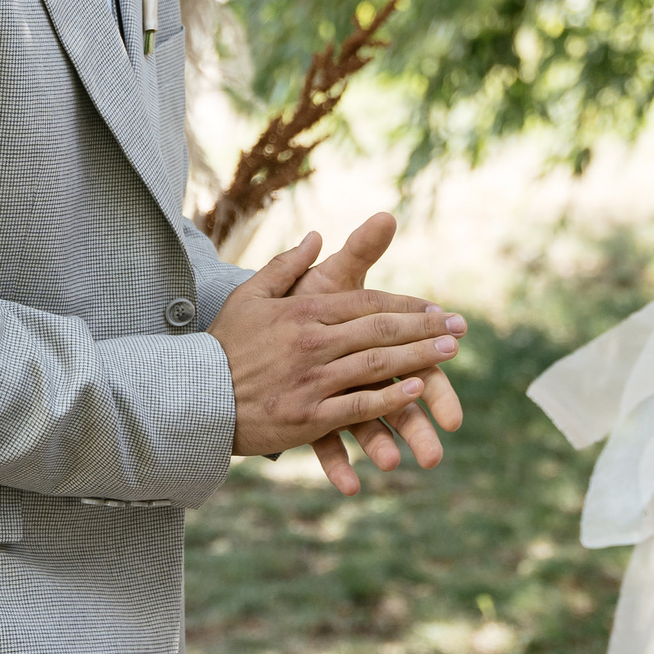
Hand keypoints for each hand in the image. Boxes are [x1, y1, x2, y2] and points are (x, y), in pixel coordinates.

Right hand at [208, 230, 466, 464]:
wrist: (194, 397)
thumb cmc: (223, 345)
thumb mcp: (250, 296)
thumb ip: (286, 264)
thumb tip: (316, 236)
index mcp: (303, 312)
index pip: (366, 303)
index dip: (405, 306)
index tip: (436, 309)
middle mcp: (313, 343)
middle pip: (380, 331)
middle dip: (424, 329)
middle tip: (460, 329)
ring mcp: (312, 381)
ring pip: (376, 366)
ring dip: (418, 359)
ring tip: (449, 355)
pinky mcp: (309, 417)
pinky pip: (358, 406)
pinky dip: (390, 399)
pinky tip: (416, 392)